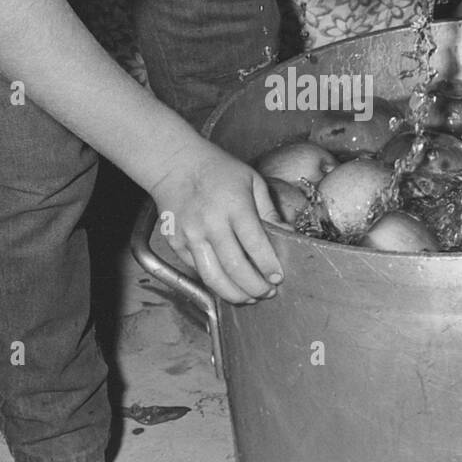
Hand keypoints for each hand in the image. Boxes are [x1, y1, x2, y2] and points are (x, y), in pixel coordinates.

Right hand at [151, 138, 283, 303]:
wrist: (174, 164)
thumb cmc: (217, 169)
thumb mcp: (251, 180)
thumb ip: (269, 210)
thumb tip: (287, 235)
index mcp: (234, 206)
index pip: (255, 245)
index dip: (269, 267)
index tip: (278, 278)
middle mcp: (211, 223)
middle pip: (236, 268)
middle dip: (255, 287)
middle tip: (267, 293)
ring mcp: (190, 236)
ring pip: (214, 278)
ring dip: (234, 294)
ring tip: (249, 297)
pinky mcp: (176, 244)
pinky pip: (198, 271)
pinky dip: (215, 282)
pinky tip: (228, 283)